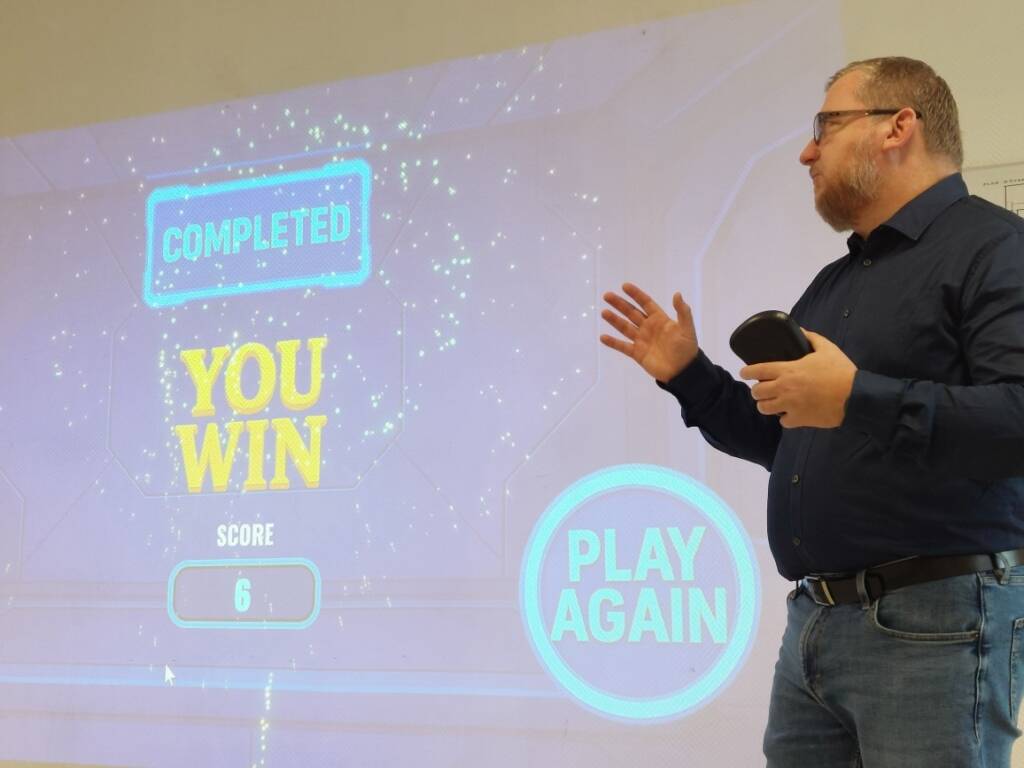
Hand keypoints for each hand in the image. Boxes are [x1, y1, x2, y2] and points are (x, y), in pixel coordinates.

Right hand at [600, 283, 698, 381]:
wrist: (683, 371)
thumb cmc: (686, 348)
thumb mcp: (687, 328)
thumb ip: (683, 312)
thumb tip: (677, 294)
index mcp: (659, 319)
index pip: (645, 303)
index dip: (636, 294)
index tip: (624, 286)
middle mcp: (648, 327)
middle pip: (631, 312)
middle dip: (619, 304)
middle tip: (607, 296)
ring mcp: (641, 340)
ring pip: (625, 327)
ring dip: (614, 320)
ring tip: (604, 312)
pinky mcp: (637, 353)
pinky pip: (622, 346)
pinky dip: (613, 342)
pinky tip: (602, 337)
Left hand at [740, 330, 855, 427]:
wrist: (855, 396)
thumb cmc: (841, 372)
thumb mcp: (827, 349)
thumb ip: (812, 338)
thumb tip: (802, 331)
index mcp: (788, 370)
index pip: (758, 370)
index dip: (747, 371)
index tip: (744, 372)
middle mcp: (784, 388)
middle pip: (756, 392)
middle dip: (757, 390)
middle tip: (763, 389)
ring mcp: (790, 405)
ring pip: (764, 408)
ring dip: (767, 405)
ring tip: (773, 402)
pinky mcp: (799, 419)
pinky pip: (783, 421)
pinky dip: (785, 418)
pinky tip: (791, 413)